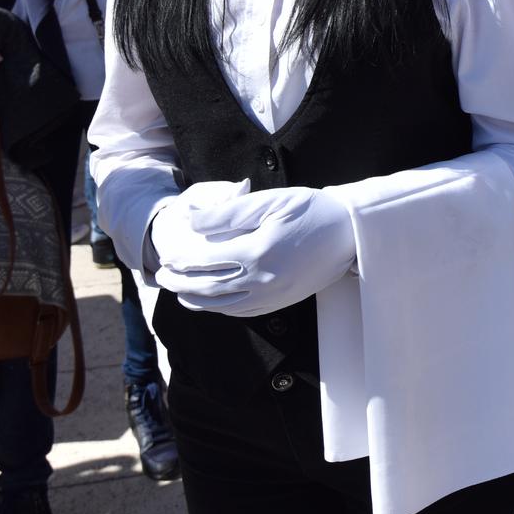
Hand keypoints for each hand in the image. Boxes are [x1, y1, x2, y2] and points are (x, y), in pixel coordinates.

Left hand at [155, 186, 355, 317]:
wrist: (350, 233)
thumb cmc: (310, 210)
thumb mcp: (269, 201)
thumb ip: (228, 214)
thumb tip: (193, 223)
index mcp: (256, 253)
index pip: (207, 262)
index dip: (183, 261)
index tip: (167, 259)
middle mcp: (262, 280)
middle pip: (210, 288)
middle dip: (182, 284)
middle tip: (163, 279)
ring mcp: (273, 295)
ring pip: (224, 305)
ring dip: (198, 301)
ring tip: (180, 295)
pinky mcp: (282, 301)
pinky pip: (245, 311)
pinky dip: (223, 309)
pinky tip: (214, 302)